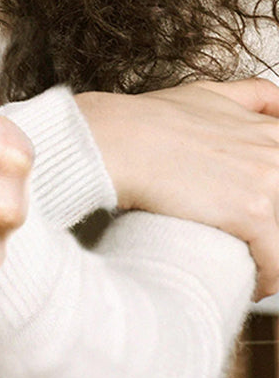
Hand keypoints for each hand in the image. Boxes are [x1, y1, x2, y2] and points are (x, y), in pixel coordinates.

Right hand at [77, 78, 278, 299]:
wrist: (115, 140)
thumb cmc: (146, 120)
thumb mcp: (205, 94)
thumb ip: (249, 95)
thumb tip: (277, 101)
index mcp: (269, 131)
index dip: (272, 197)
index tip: (263, 214)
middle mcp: (276, 153)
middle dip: (271, 228)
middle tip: (250, 239)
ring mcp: (268, 182)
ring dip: (271, 255)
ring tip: (252, 268)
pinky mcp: (253, 213)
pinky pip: (277, 262)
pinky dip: (267, 279)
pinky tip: (252, 283)